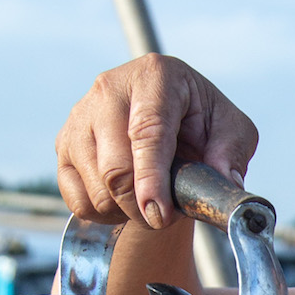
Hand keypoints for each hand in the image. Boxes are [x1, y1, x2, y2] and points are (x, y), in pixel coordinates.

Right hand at [55, 56, 257, 228]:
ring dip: (125, 211)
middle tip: (164, 218)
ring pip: (95, 188)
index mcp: (155, 76)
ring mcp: (80, 116)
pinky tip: (124, 201)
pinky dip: (102, 213)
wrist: (166, 117)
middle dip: (141, 206)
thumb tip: (223, 181)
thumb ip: (231, 154)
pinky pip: (76, 198)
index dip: (152, 178)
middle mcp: (109, 90)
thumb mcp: (231, 129)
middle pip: (115, 167)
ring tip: (148, 200)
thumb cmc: (201, 122)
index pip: (146, 133)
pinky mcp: (63, 143)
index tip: (160, 213)